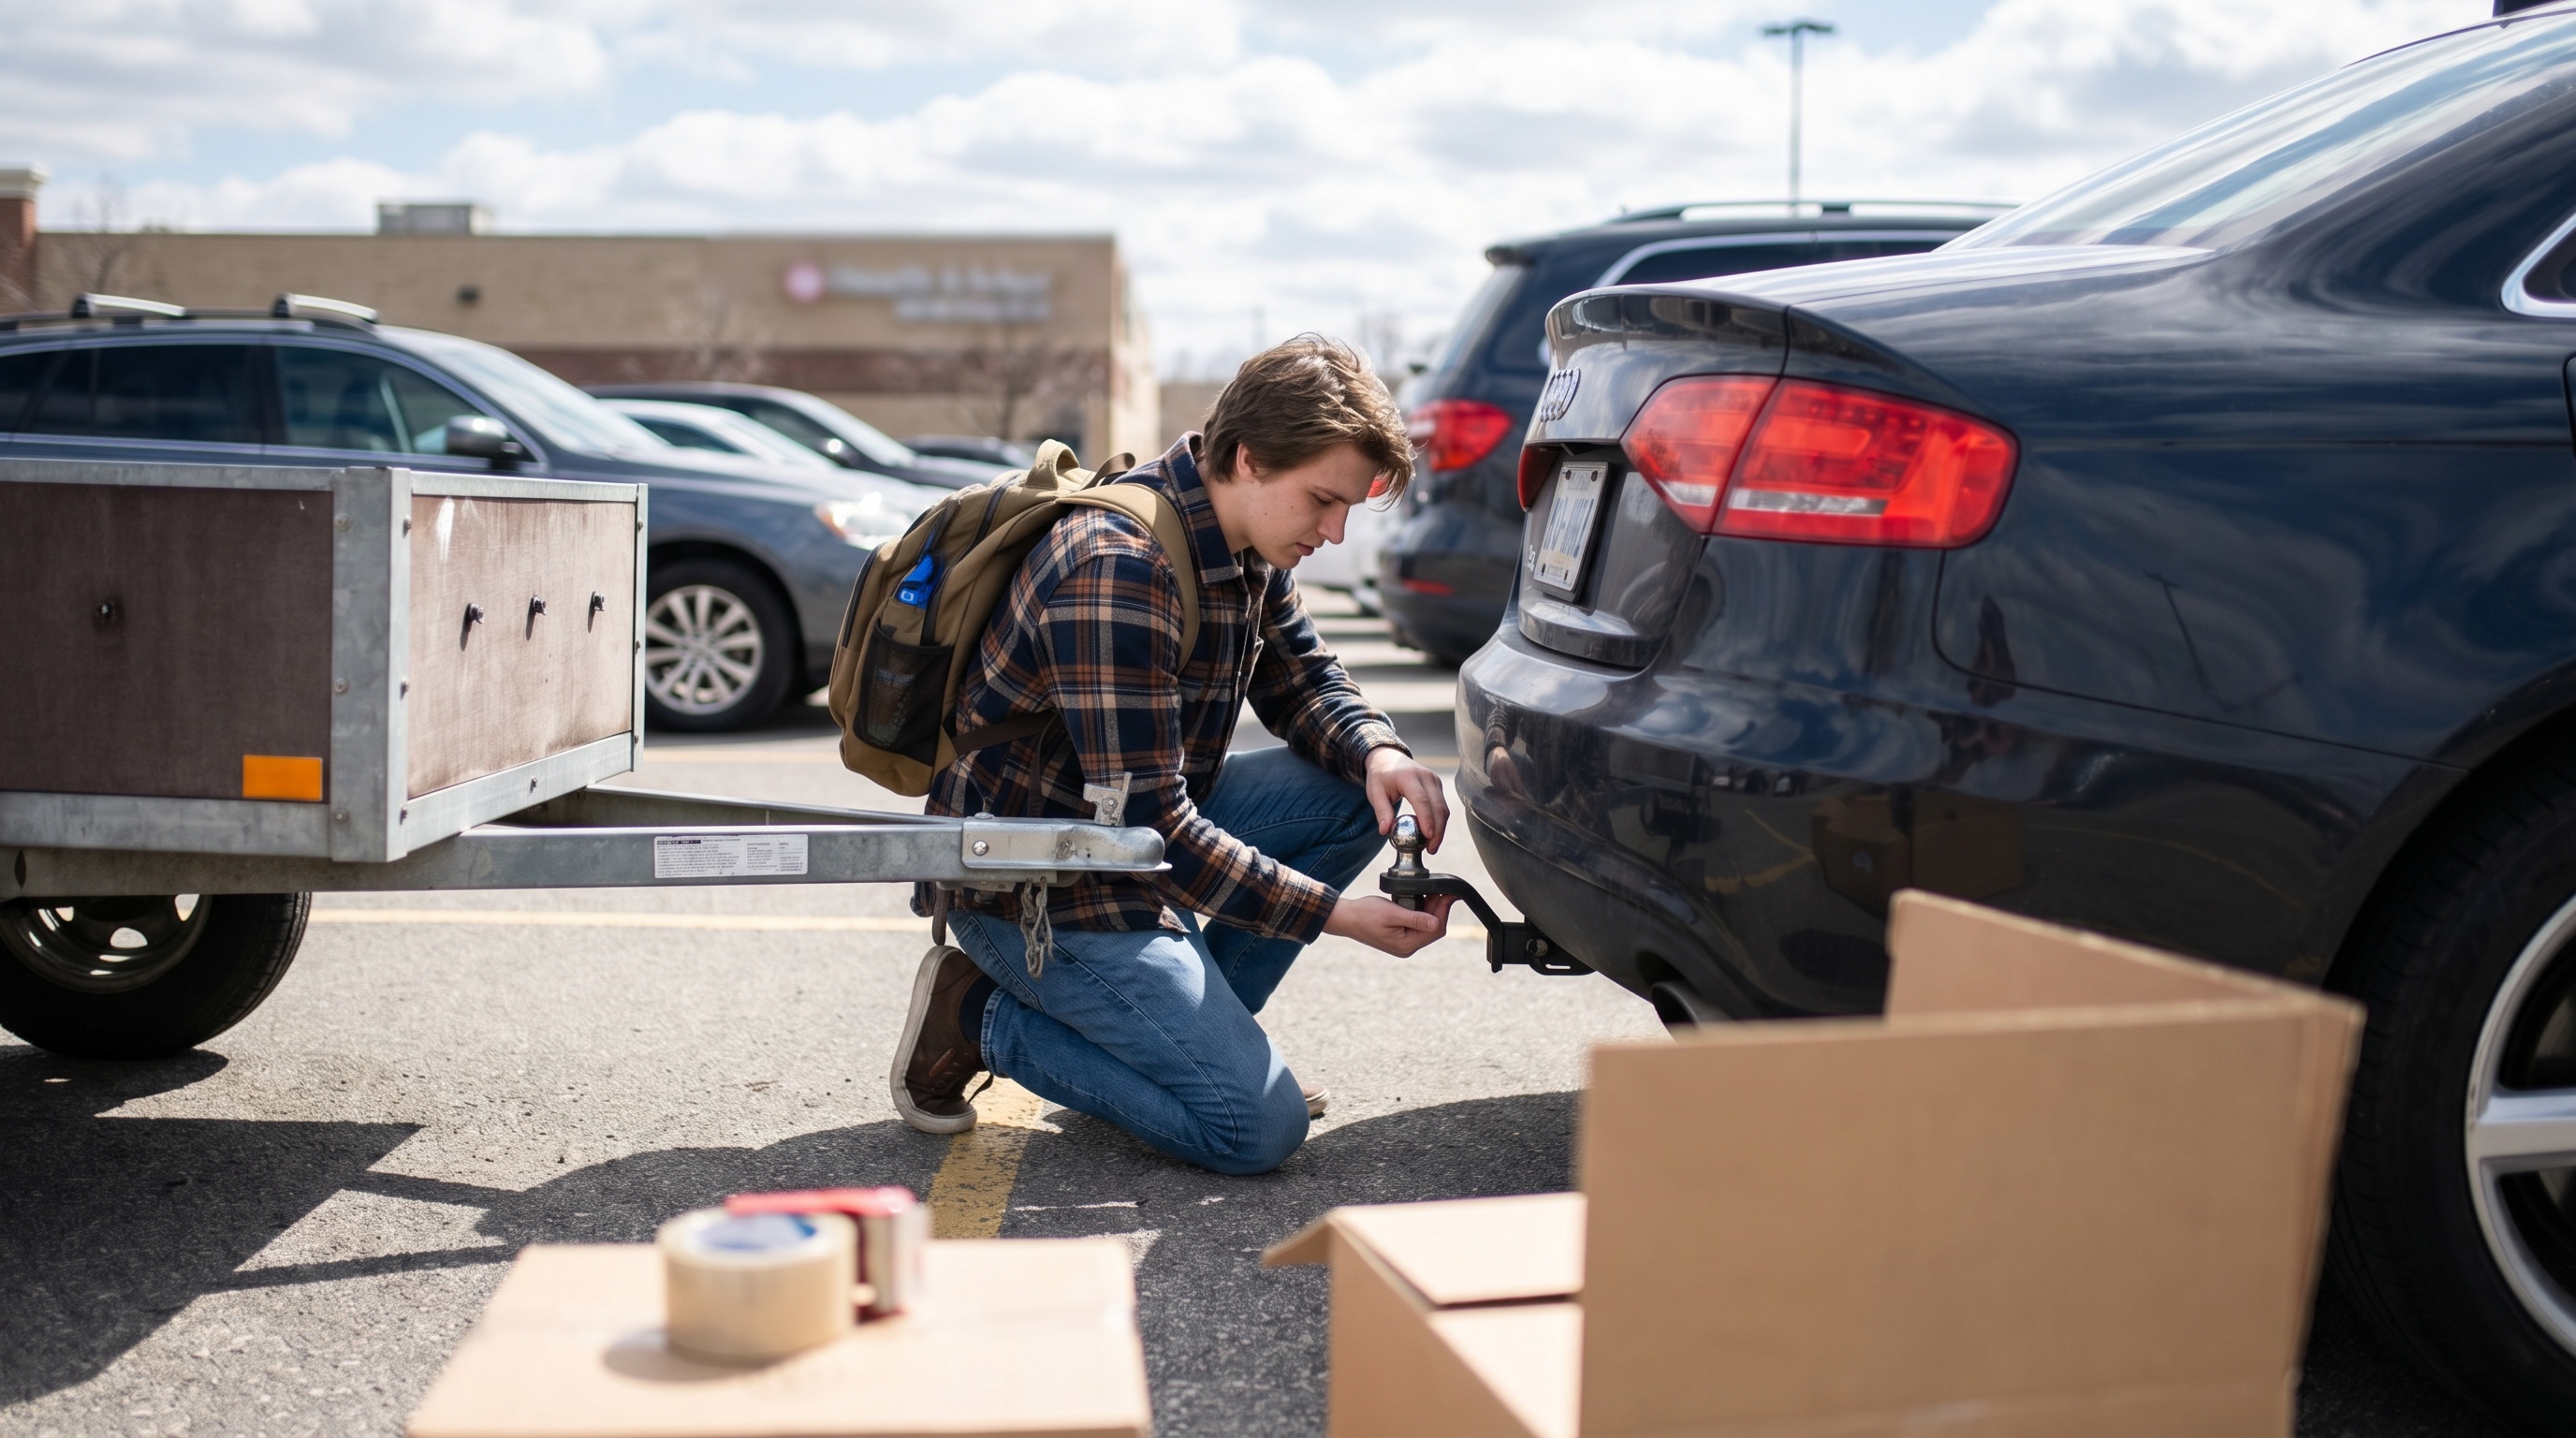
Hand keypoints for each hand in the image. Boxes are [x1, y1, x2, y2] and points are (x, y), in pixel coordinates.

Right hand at [1325, 893, 1456, 957]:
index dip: (1444, 910)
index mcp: (1406, 945)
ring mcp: (1404, 943)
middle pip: (1434, 929)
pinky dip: (1422, 912)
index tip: (1448, 892)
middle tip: (1440, 889)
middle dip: (1439, 909)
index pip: (1435, 929)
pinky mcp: (1400, 936)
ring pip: (1427, 927)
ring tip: (1432, 892)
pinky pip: (1417, 925)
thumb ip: (1415, 919)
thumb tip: (1436, 923)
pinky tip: (1422, 899)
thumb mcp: (1391, 913)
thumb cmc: (1364, 914)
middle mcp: (1407, 947)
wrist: (1345, 918)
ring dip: (1431, 909)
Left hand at [1364, 746, 1449, 852]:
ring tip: (1432, 846)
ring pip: (1443, 808)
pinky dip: (1439, 822)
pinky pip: (1442, 806)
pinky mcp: (1437, 786)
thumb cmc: (1380, 776)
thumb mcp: (1374, 792)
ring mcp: (1434, 780)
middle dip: (1438, 830)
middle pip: (1438, 806)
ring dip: (1440, 828)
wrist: (1388, 757)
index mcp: (1409, 777)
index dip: (1427, 819)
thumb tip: (1385, 831)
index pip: (1422, 800)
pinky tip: (1432, 835)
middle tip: (1431, 849)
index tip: (1428, 837)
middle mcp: (1426, 777)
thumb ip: (1381, 811)